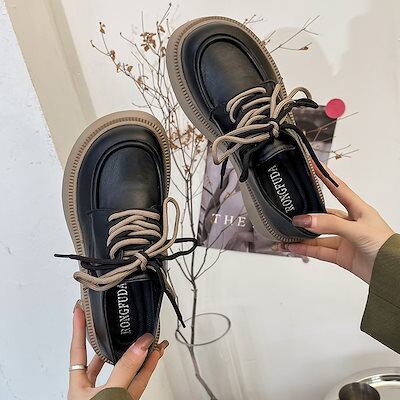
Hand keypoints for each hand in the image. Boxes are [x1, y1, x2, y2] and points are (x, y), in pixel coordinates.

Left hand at [68, 302, 167, 399]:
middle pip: (105, 359)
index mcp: (79, 388)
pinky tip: (153, 358)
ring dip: (138, 354)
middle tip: (120, 322)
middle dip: (117, 340)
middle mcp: (94, 391)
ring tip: (147, 339)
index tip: (79, 310)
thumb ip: (124, 370)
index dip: (79, 329)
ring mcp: (110, 395)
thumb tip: (140, 345)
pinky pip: (137, 382)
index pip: (78, 351)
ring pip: (125, 370)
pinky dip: (147, 369)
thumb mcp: (108, 393)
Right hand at [275, 163, 394, 282]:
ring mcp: (345, 240)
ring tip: (284, 236)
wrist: (394, 274)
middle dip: (305, 214)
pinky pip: (318, 250)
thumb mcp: (358, 230)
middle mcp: (350, 223)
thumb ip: (330, 224)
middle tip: (288, 211)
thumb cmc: (387, 248)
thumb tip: (305, 219)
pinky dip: (304, 249)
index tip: (312, 164)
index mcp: (359, 210)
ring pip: (317, 236)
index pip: (338, 188)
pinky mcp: (341, 256)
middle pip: (322, 215)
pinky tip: (292, 248)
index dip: (325, 176)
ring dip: (300, 236)